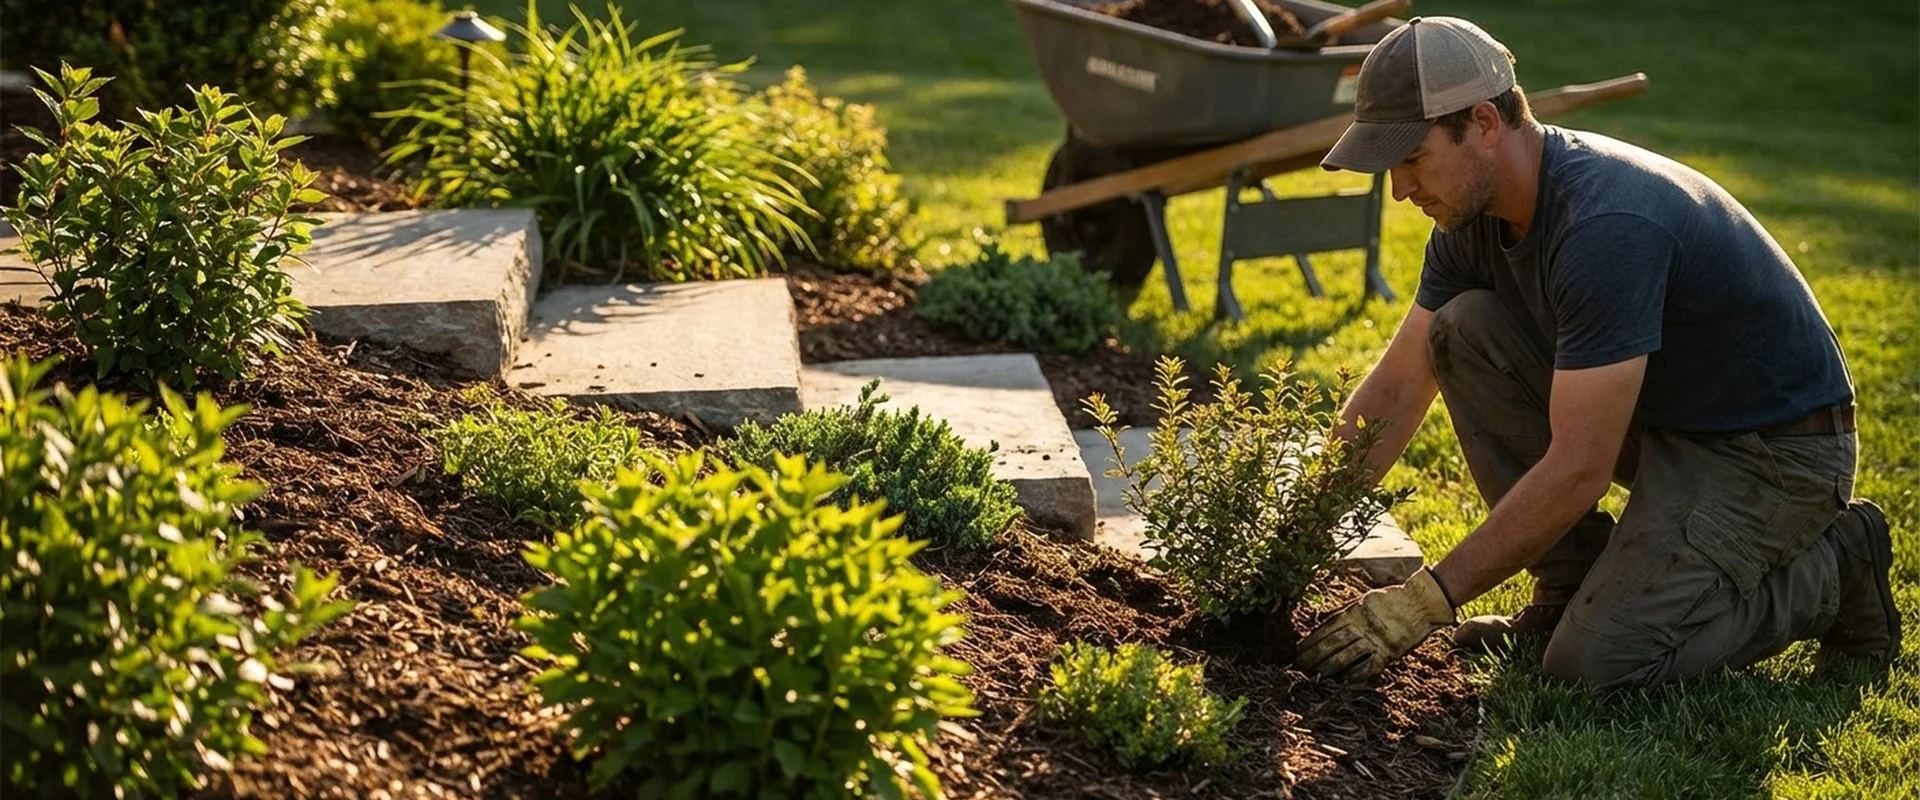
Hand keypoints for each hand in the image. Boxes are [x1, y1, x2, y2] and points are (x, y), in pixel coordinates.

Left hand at [1296, 567, 1454, 680]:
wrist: (1421, 602)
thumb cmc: (1392, 599)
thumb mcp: (1365, 600)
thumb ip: (1348, 613)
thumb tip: (1327, 621)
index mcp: (1354, 612)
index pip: (1327, 628)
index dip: (1311, 640)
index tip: (1298, 649)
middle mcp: (1361, 626)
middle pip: (1332, 642)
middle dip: (1314, 655)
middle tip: (1299, 665)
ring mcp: (1375, 639)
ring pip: (1346, 655)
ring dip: (1329, 666)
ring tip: (1315, 674)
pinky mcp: (1389, 652)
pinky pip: (1369, 666)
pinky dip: (1357, 674)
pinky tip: (1344, 681)